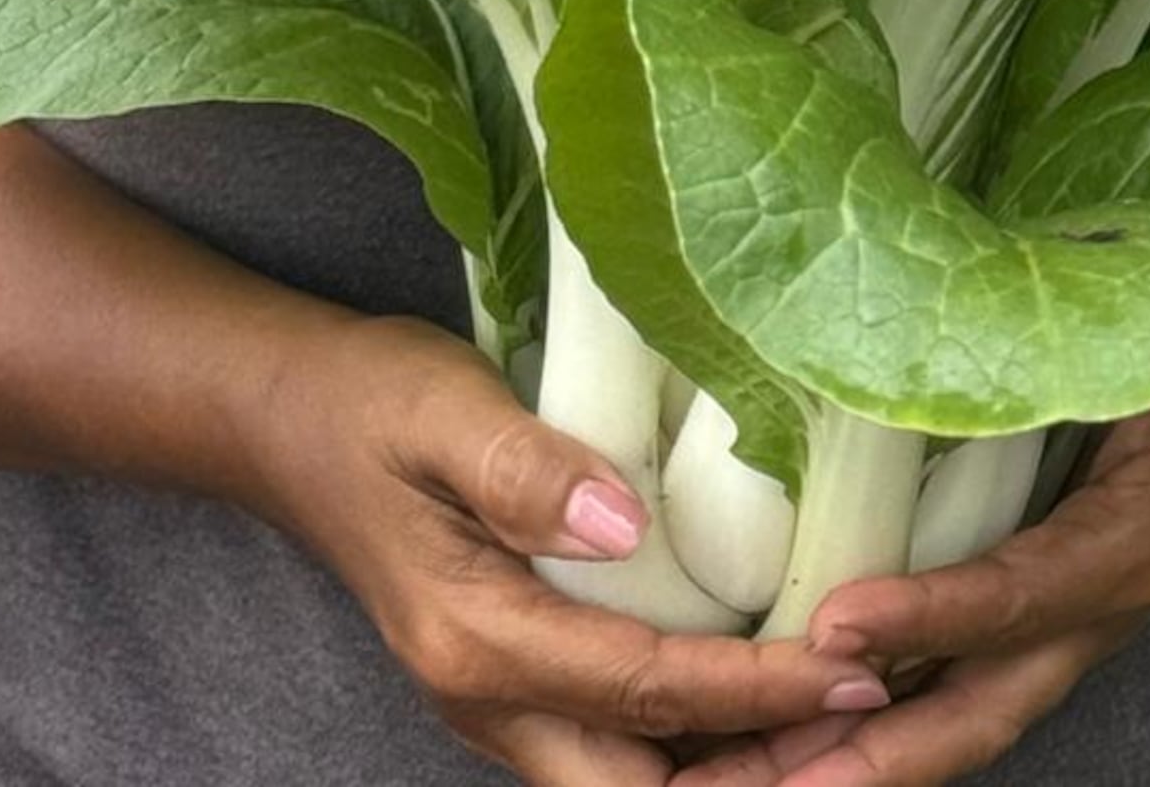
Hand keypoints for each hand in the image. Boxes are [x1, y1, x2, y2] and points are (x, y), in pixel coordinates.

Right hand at [235, 311, 894, 784]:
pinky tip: (760, 692)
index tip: (851, 669)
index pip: (645, 689)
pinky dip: (695, 739)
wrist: (287, 421)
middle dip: (756, 775)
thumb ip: (523, 466)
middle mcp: (488, 699)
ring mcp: (497, 703)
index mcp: (476, 638)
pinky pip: (618, 746)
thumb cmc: (367, 401)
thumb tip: (622, 524)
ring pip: (633, 783)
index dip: (756, 691)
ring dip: (731, 767)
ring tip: (835, 718)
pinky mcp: (514, 682)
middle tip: (862, 722)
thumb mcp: (438, 405)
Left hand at [685, 269, 1149, 786]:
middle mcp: (1111, 595)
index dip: (934, 615)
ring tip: (767, 774)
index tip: (835, 625)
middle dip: (879, 756)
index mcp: (1140, 532)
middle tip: (770, 780)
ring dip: (877, 753)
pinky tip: (826, 707)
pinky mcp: (1068, 601)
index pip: (1025, 590)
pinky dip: (903, 702)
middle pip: (986, 707)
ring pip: (976, 711)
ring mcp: (1090, 613)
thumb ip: (1078, 329)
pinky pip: (980, 672)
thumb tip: (964, 278)